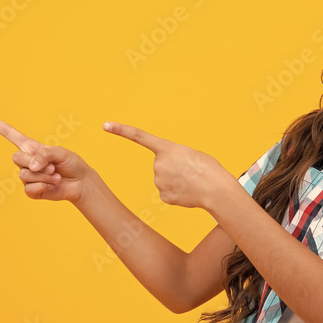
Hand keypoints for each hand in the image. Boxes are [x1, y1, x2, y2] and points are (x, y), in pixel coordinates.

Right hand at [0, 112, 90, 202]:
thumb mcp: (59, 153)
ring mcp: (27, 176)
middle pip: (16, 158)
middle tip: (52, 166)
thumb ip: (43, 155)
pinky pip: (29, 189)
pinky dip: (44, 186)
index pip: (8, 134)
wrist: (80, 182)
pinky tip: (53, 184)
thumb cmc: (71, 163)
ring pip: (24, 175)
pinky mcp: (31, 190)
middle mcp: (26, 161)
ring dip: (44, 176)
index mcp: (30, 147)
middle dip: (36, 163)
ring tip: (56, 175)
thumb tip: (30, 168)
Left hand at [103, 121, 231, 210]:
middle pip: (160, 166)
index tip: (106, 125)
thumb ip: (176, 158)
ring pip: (164, 181)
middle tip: (190, 172)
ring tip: (191, 182)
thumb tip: (170, 173)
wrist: (216, 190)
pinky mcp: (163, 197)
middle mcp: (158, 164)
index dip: (121, 130)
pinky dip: (178, 194)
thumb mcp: (192, 155)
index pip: (139, 136)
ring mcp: (159, 181)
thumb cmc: (209, 169)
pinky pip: (167, 194)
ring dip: (176, 182)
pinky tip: (188, 193)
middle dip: (173, 169)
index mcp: (167, 148)